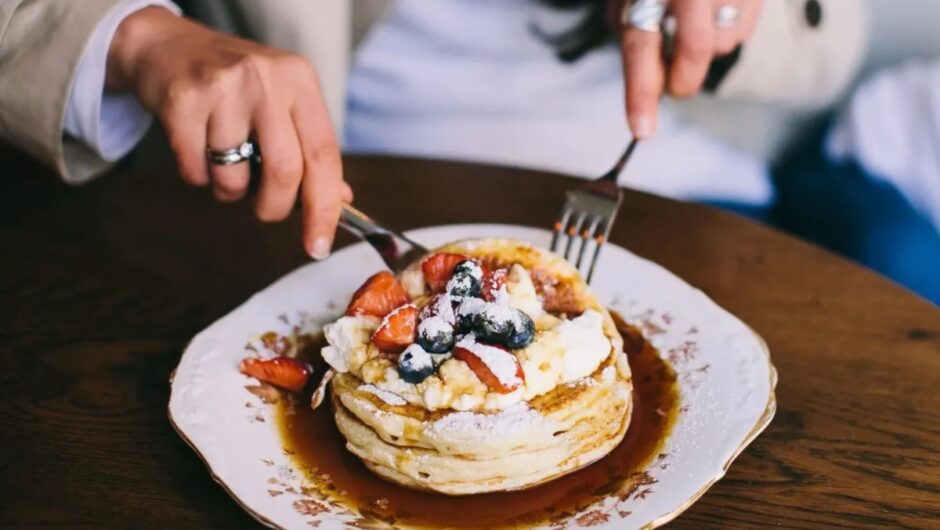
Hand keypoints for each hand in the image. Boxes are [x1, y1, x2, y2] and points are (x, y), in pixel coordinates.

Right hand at [106, 7, 351, 258]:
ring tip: (224, 162)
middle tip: (264, 209)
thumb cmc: (235, 85)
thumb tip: (340, 201)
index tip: (319, 245)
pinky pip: (196, 171)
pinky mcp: (182, 101)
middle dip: (274, 207)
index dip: (325, 208)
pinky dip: (198, 175)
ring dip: (230, 190)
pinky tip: (197, 147)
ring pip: (235, 178)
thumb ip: (311, 150)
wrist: (168, 46)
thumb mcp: (282, 103)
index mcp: (300, 81)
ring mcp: (223, 88)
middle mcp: (266, 79)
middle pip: (285, 172)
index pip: (325, 155)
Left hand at [620, 0, 761, 137]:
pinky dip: (726, 30)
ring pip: (724, 40)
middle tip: (675, 86)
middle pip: (696, 47)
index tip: (642, 130)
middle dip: (684, 78)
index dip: (640, 90)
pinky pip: (743, 27)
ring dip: (706, 47)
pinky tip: (714, 8)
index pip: (639, 44)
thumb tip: (650, 88)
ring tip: (692, 19)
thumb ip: (635, 36)